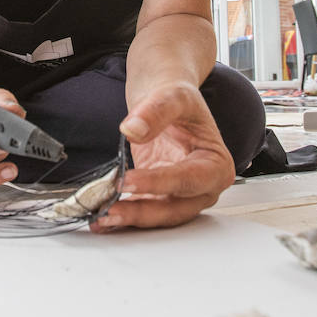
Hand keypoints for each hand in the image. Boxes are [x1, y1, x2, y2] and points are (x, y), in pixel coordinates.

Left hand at [93, 81, 234, 230]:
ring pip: (157, 216)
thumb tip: (133, 129)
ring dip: (129, 220)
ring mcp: (181, 197)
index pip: (188, 180)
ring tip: (101, 217)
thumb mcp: (173, 96)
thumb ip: (156, 111)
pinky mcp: (159, 199)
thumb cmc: (179, 101)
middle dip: (142, 212)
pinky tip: (101, 219)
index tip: (128, 181)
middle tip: (111, 209)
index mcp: (216, 165)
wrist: (166, 102)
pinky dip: (123, 217)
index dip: (158, 183)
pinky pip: (143, 213)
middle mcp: (202, 187)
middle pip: (174, 208)